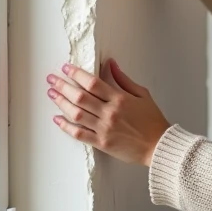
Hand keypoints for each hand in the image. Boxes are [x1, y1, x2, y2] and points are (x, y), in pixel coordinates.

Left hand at [47, 58, 171, 165]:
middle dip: (63, 86)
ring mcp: (104, 129)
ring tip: (52, 94)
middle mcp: (110, 113)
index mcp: (120, 99)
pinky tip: (58, 119)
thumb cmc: (152, 121)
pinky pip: (80, 134)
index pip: (92, 83)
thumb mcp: (142, 94)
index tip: (66, 68)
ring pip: (77, 114)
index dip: (76, 74)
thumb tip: (110, 64)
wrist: (159, 146)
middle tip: (51, 79)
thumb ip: (123, 79)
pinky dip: (66, 126)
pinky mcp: (102, 143)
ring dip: (61, 103)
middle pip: (80, 96)